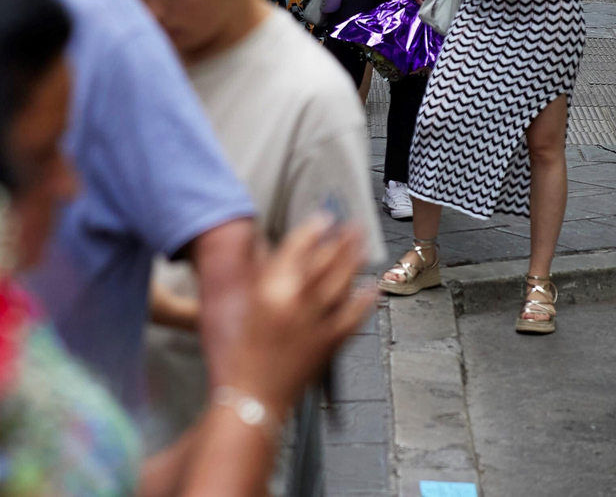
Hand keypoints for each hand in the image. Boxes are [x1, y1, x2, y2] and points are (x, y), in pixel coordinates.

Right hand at [224, 215, 373, 416]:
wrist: (254, 396)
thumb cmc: (243, 355)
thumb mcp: (246, 306)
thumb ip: (260, 276)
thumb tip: (269, 249)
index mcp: (270, 290)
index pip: (297, 248)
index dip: (313, 230)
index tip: (323, 219)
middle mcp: (296, 302)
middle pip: (325, 261)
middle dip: (341, 240)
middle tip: (352, 225)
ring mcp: (316, 322)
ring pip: (342, 282)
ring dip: (355, 260)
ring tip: (363, 244)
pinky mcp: (331, 343)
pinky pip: (353, 315)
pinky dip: (364, 299)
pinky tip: (372, 287)